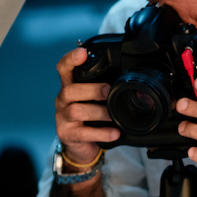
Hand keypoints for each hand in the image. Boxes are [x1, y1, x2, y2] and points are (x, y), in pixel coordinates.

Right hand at [54, 46, 120, 165]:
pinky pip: (83, 133)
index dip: (71, 59)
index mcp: (70, 85)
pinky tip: (114, 133)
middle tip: (109, 90)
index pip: (64, 68)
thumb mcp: (95, 98)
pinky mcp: (67, 134)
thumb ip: (105, 86)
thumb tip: (134, 74)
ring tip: (114, 116)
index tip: (82, 52)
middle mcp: (63, 99)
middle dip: (92, 89)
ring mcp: (63, 117)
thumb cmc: (91, 116)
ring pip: (76, 110)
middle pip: (70, 90)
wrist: (81, 144)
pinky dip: (101, 133)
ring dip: (99, 112)